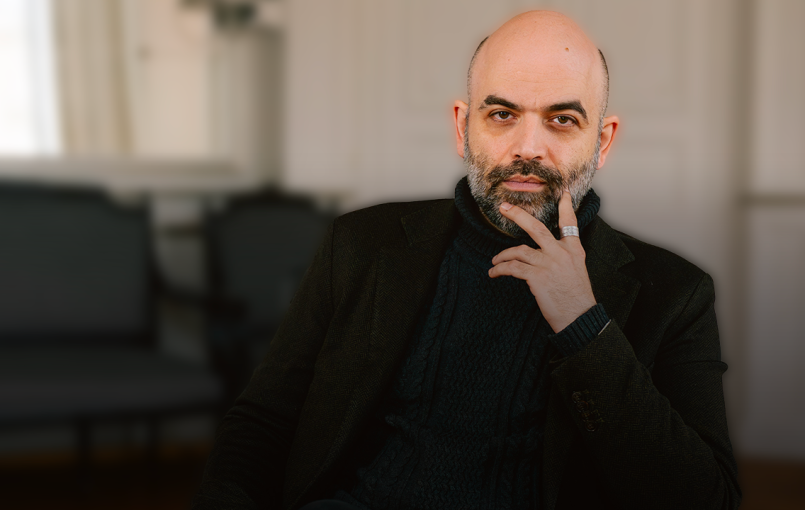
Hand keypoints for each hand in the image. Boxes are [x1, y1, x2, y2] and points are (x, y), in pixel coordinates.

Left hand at [488, 190, 596, 332]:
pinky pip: (513, 268)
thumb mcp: (577, 271)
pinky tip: (494, 272)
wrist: (579, 317)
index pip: (570, 223)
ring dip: (503, 255)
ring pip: (519, 251)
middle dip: (518, 216)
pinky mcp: (537, 277)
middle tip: (504, 208)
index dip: (566, 207)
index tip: (563, 193)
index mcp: (574, 250)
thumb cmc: (576, 298)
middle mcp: (561, 253)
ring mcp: (549, 264)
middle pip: (537, 228)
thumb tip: (545, 255)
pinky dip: (501, 269)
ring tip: (495, 261)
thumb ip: (563, 258)